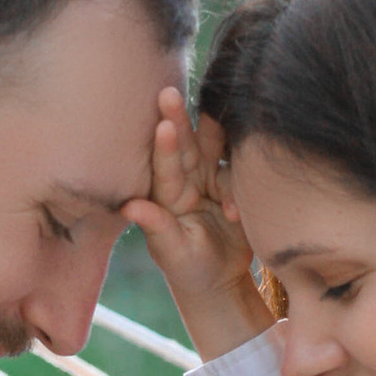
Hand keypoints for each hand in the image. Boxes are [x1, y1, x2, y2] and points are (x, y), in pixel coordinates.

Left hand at [120, 87, 273, 363]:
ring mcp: (211, 180)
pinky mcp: (234, 183)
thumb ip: (157, 228)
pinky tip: (242, 179)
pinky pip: (240, 165)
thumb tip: (131, 207)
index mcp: (167, 197)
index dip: (163, 149)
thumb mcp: (173, 254)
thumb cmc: (188, 270)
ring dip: (214, 128)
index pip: (164, 169)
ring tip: (214, 104)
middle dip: (177, 120)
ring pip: (214, 147)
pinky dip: (244, 170)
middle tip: (167, 93)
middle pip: (183, 146)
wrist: (221, 283)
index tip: (161, 126)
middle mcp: (187, 182)